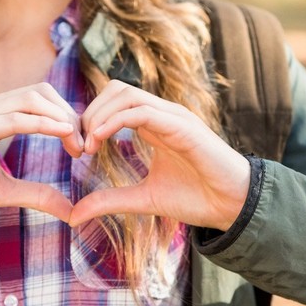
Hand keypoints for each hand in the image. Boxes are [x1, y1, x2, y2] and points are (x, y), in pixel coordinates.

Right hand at [0, 83, 82, 222]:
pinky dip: (41, 124)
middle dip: (68, 113)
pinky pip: (12, 119)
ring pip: (29, 99)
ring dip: (59, 117)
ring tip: (77, 141)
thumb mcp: (3, 192)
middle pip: (39, 91)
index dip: (65, 115)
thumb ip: (35, 195)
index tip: (82, 145)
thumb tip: (69, 210)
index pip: (38, 99)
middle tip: (85, 144)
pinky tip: (63, 133)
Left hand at [69, 80, 250, 230]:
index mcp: (154, 125)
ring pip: (127, 94)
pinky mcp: (183, 126)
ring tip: (87, 144)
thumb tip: (73, 215)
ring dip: (100, 115)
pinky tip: (100, 140)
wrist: (232, 206)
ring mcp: (174, 117)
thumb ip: (109, 201)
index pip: (114, 103)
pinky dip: (116, 121)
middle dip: (90, 112)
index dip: (90, 120)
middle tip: (78, 145)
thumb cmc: (196, 198)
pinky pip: (144, 111)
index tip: (77, 149)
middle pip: (116, 90)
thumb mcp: (142, 199)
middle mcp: (163, 115)